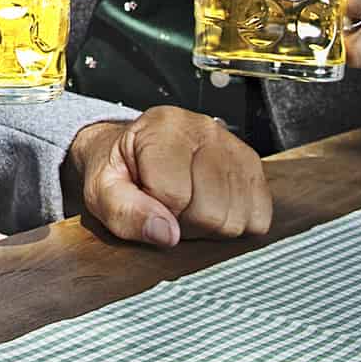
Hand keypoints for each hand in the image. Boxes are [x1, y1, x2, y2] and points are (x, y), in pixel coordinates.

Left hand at [65, 108, 271, 246]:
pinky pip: (259, 217)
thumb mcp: (101, 190)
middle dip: (186, 224)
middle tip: (168, 209)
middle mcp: (203, 129)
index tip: (148, 205)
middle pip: (212, 212)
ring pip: (238, 218)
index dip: (158, 216)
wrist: (133, 151)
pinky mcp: (252, 165)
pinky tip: (211, 206)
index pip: (174, 196)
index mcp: (162, 128)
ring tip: (188, 206)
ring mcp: (232, 145)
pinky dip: (235, 223)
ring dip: (210, 226)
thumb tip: (165, 234)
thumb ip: (124, 211)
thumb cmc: (119, 170)